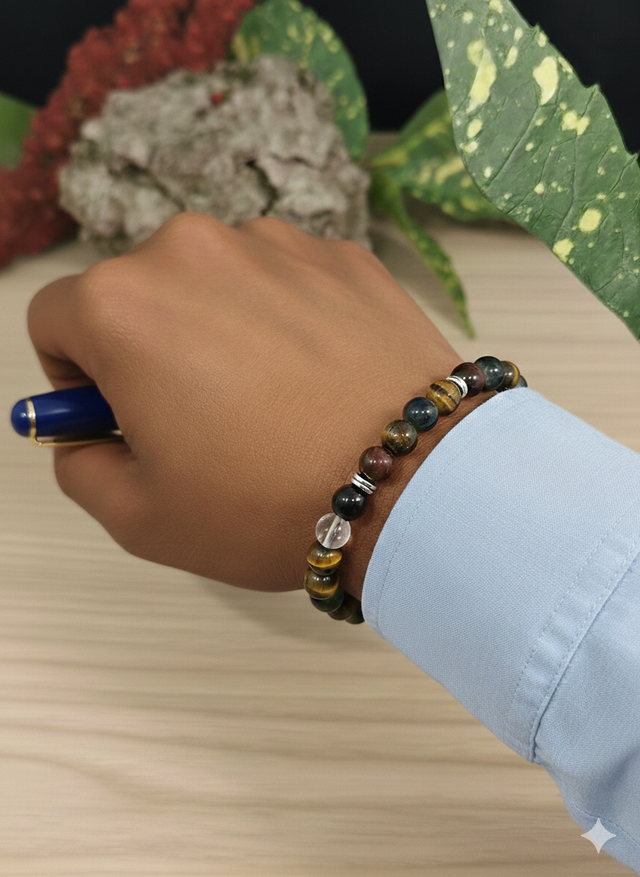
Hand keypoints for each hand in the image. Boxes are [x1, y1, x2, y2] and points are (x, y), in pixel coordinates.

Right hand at [27, 213, 471, 596]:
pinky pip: (288, 281)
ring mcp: (277, 243)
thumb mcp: (140, 518)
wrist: (415, 482)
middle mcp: (192, 249)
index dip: (76, 375)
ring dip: (221, 327)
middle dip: (151, 349)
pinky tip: (324, 378)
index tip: (119, 416)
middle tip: (205, 420)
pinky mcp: (344, 254)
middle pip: (139, 294)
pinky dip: (289, 319)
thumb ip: (81, 466)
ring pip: (216, 282)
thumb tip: (86, 433)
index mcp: (123, 305)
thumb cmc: (268, 504)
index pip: (55, 319)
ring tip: (276, 401)